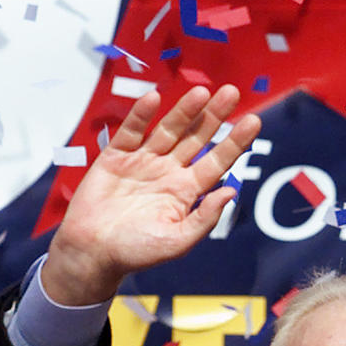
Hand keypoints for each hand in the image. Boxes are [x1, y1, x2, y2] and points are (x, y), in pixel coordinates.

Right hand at [42, 84, 261, 304]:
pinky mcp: (116, 157)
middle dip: (214, 116)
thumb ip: (204, 218)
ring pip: (168, 130)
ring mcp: (143, 162)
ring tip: (202, 91)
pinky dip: (141, 115)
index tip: (253, 121)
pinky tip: (154, 99)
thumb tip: (231, 191)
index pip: (217, 161)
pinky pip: (131, 131)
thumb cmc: (134, 252)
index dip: (234, 142)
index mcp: (186, 191)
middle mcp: (168, 172)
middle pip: (196, 138)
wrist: (92, 253)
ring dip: (184, 110)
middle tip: (231, 92)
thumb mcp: (177, 241)